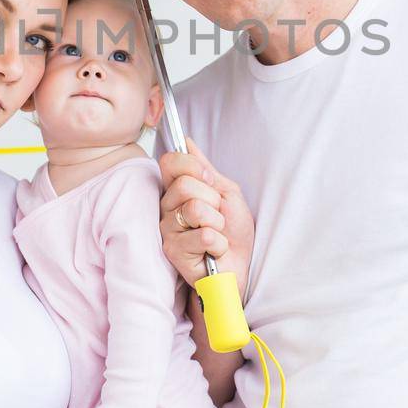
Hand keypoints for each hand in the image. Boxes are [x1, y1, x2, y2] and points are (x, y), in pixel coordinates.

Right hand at [159, 139, 254, 287]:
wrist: (240, 266)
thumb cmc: (234, 232)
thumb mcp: (226, 193)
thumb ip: (205, 169)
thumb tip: (186, 141)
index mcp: (177, 190)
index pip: (169, 162)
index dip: (192, 166)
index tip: (210, 180)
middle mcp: (167, 207)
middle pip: (185, 185)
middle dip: (212, 200)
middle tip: (217, 216)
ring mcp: (168, 229)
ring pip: (195, 209)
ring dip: (217, 223)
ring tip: (216, 234)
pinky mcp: (174, 251)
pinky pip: (204, 235)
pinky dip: (219, 243)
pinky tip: (214, 251)